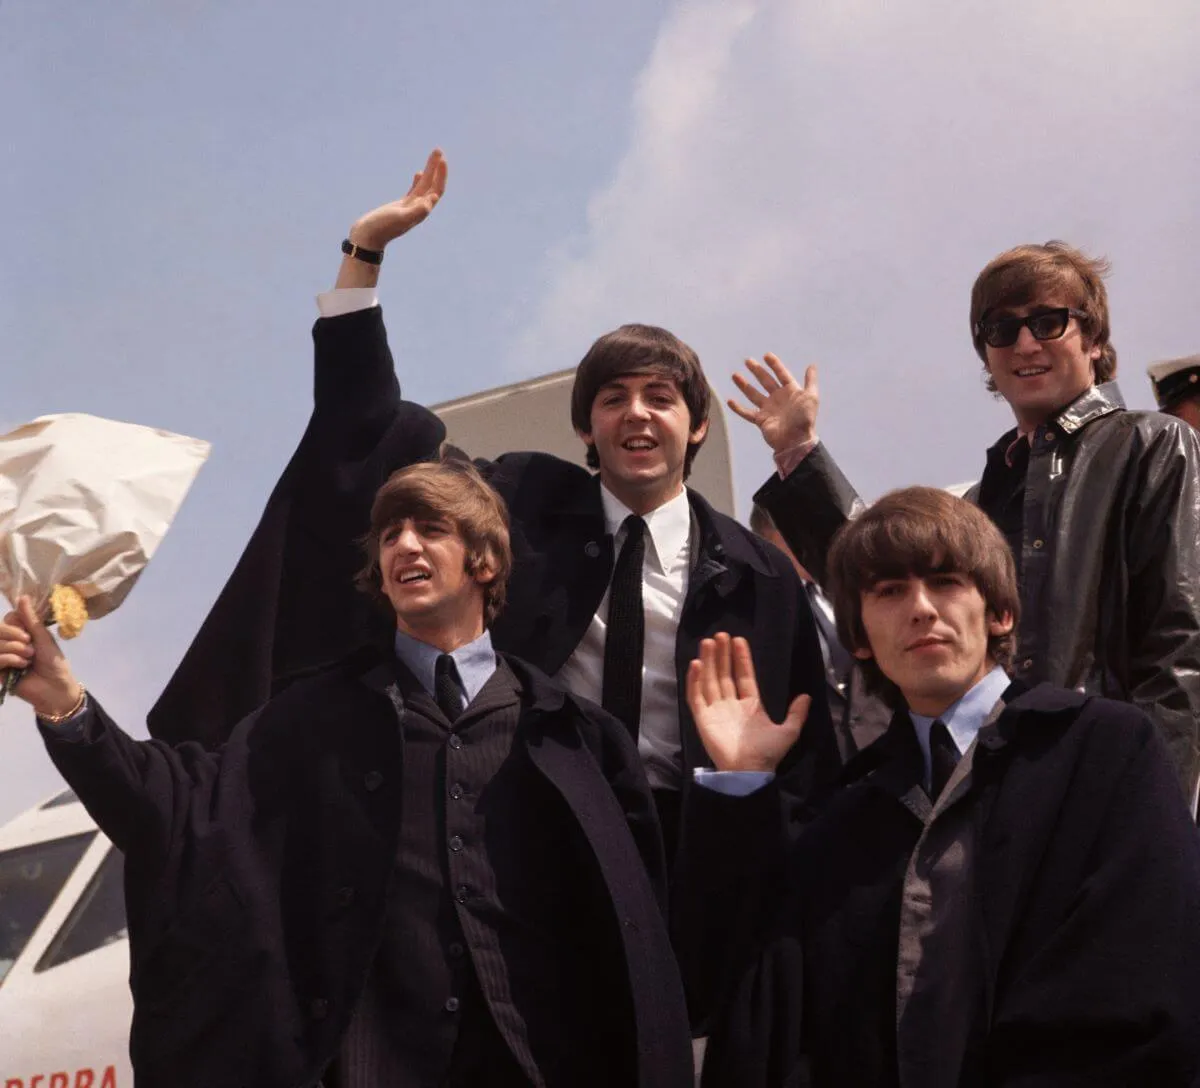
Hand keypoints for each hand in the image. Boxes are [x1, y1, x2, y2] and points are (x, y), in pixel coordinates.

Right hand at [0, 597, 82, 718]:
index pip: (9, 618)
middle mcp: (10, 643)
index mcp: (22, 633)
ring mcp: (3, 656)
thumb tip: (22, 596)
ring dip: (14, 649)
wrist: (55, 688)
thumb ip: (30, 619)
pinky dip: (9, 659)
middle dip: (14, 635)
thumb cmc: (54, 662)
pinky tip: (22, 666)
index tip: (28, 632)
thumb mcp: (43, 638)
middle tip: (30, 646)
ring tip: (29, 659)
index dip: (15, 623)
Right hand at [347, 148, 448, 250]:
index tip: (441, 159)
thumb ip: (415, 211)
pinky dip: (418, 181)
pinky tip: (419, 173)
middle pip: (432, 185)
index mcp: (421, 211)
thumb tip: (430, 202)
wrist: (367, 237)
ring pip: (424, 186)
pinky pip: (414, 191)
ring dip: (429, 170)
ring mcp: (410, 207)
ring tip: (434, 155)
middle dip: (436, 168)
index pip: (436, 190)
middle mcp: (418, 209)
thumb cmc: (381, 228)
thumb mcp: (399, 218)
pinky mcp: (401, 206)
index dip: (440, 175)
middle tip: (438, 150)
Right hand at [686, 633, 808, 772]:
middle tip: (720, 635)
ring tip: (708, 642)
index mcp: (750, 705)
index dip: (741, 659)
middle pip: (724, 674)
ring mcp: (715, 710)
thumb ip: (797, 714)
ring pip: (709, 680)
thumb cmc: (767, 753)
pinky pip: (696, 696)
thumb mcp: (788, 732)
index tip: (738, 640)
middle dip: (722, 655)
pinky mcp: (702, 718)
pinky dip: (694, 680)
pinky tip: (696, 664)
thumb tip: (806, 696)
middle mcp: (730, 704)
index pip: (743, 676)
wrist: (749, 771)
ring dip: (708, 661)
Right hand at [728, 354, 818, 452]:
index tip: (766, 355)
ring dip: (744, 385)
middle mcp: (778, 398)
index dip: (774, 365)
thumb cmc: (805, 419)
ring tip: (735, 375)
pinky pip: (747, 413)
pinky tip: (730, 401)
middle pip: (765, 381)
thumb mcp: (811, 397)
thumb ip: (810, 381)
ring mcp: (768, 409)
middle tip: (747, 361)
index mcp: (791, 391)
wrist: (796, 440)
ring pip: (753, 394)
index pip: (781, 374)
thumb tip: (812, 365)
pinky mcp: (761, 420)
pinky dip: (738, 408)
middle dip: (757, 371)